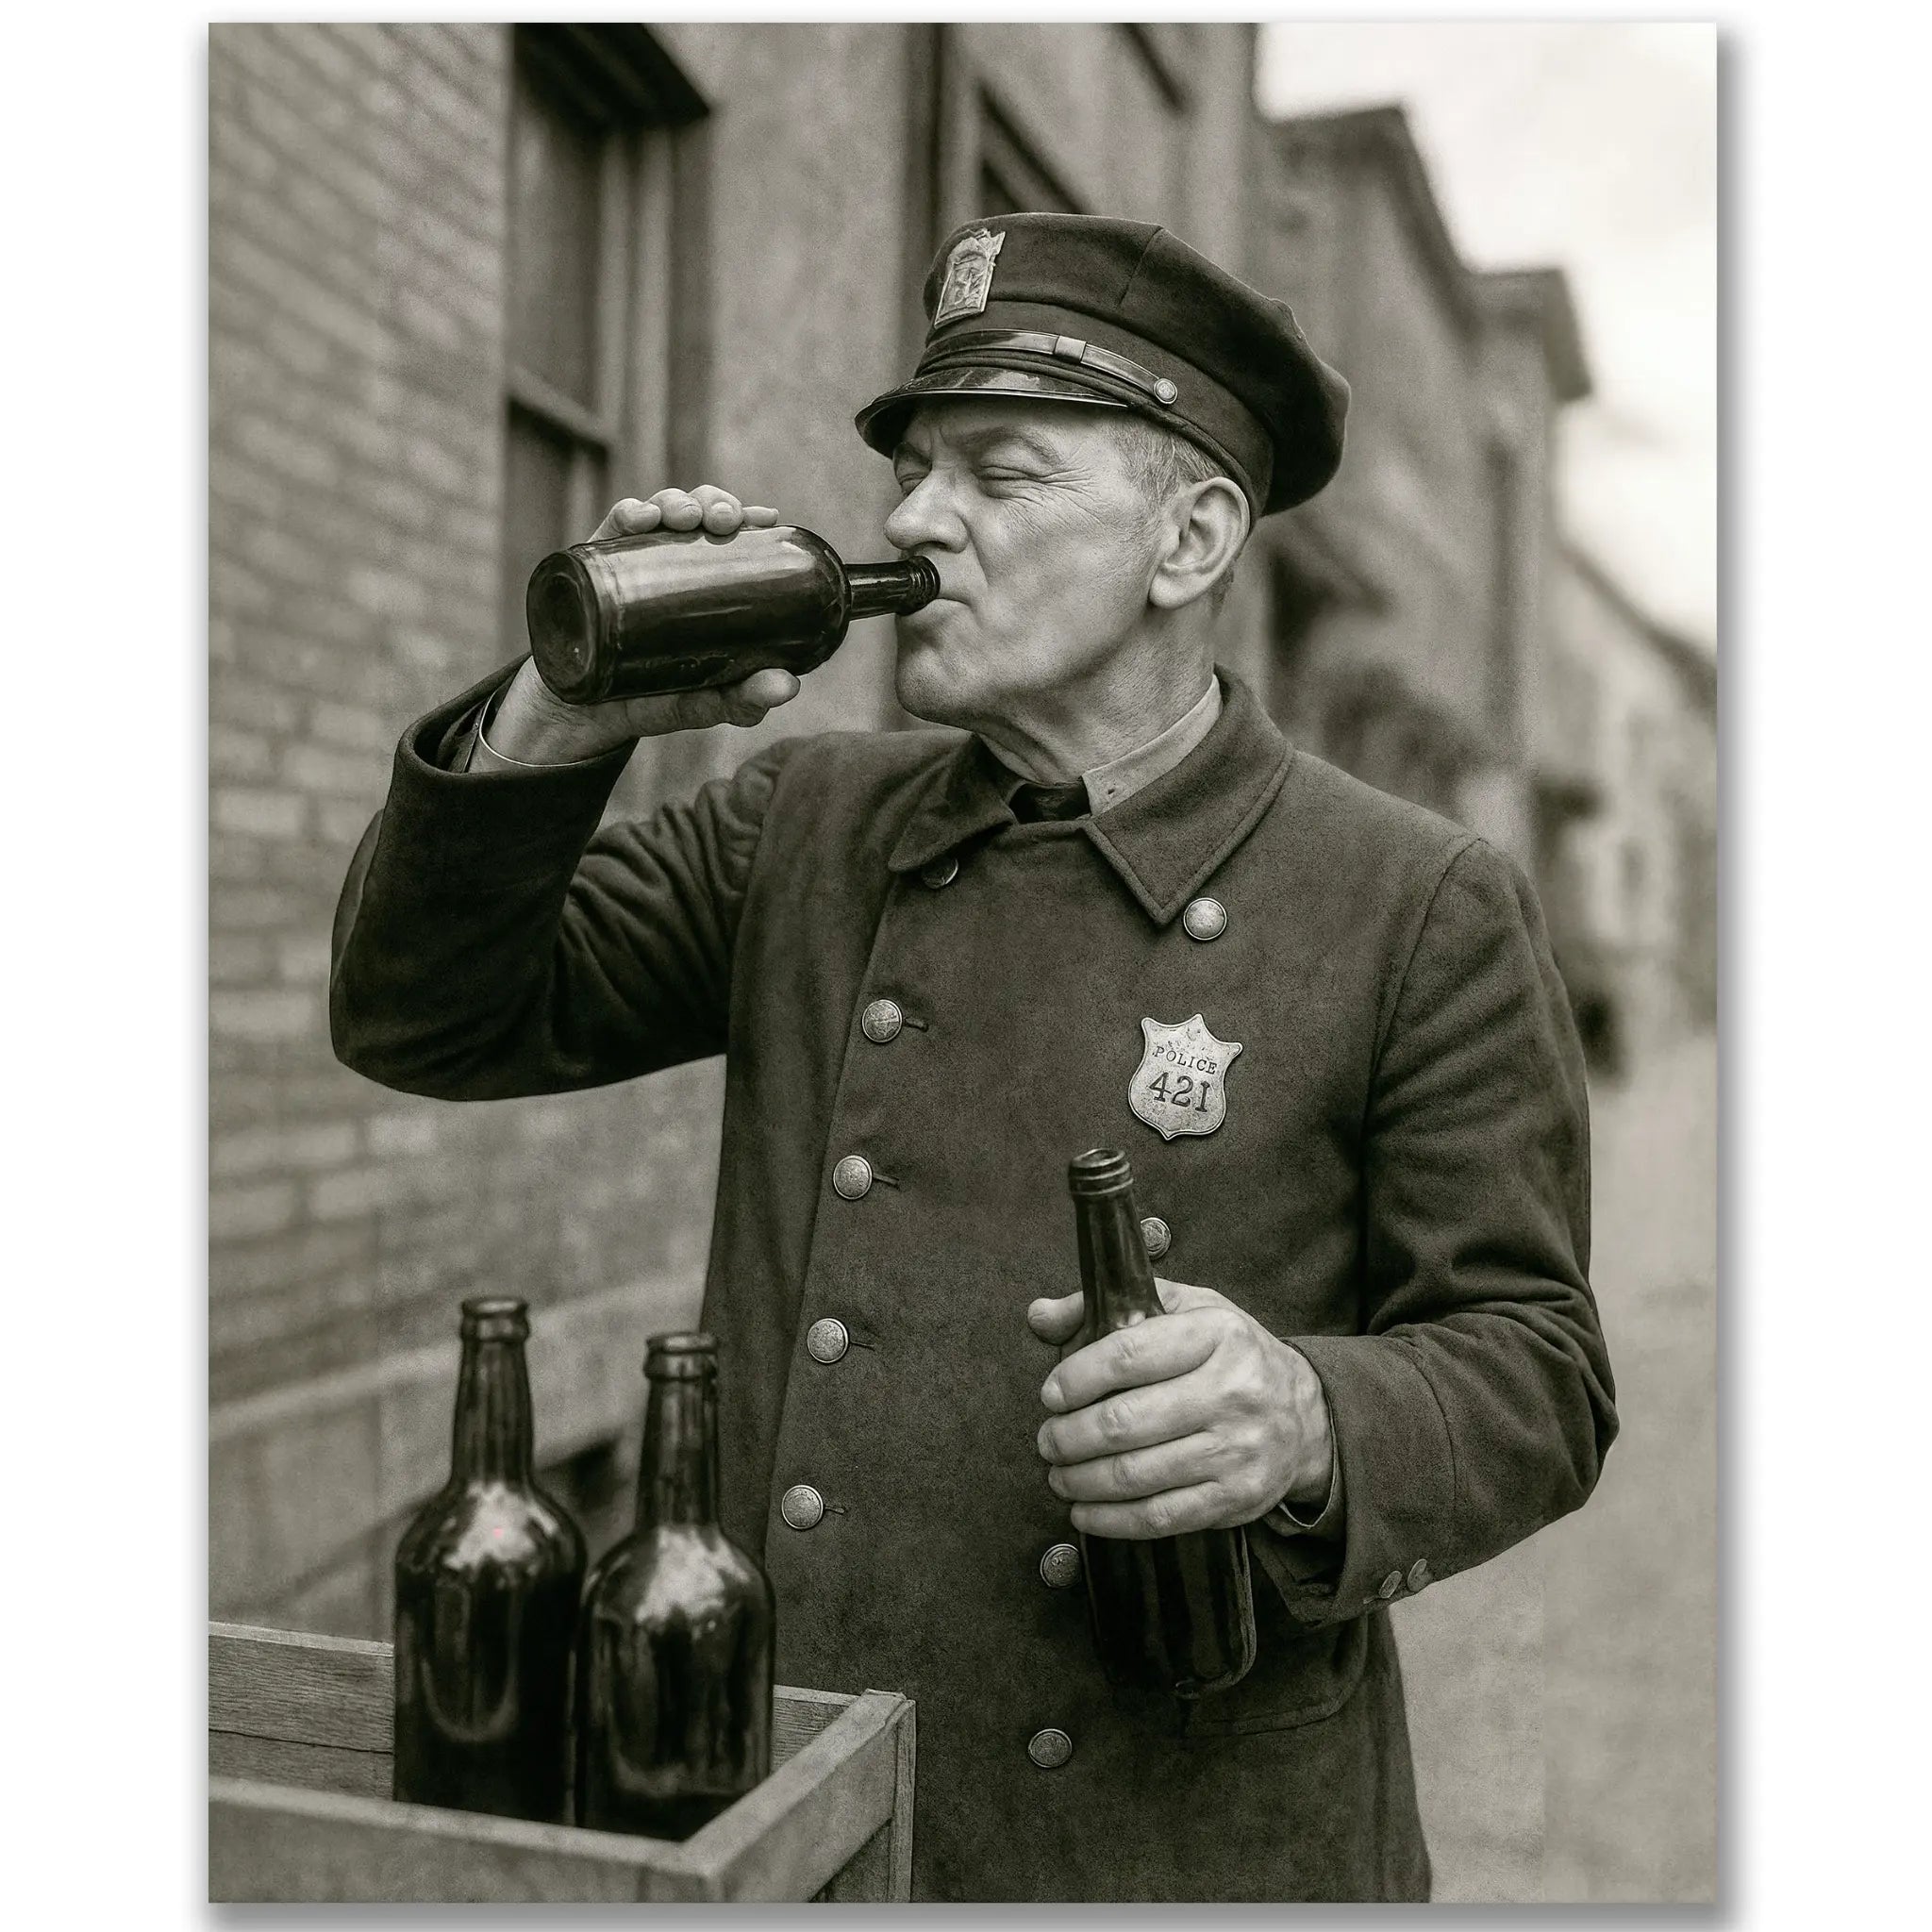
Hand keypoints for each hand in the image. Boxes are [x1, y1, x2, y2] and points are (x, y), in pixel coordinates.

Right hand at [488, 487, 800, 763]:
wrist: (583, 716)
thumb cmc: (652, 700)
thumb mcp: (704, 704)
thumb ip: (744, 699)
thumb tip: (789, 688)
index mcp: (703, 582)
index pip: (730, 537)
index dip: (747, 517)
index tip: (765, 516)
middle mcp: (670, 562)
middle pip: (699, 512)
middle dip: (715, 502)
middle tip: (724, 520)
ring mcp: (632, 559)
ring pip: (659, 510)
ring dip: (677, 502)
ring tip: (687, 518)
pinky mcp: (595, 564)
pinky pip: (612, 526)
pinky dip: (630, 513)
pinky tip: (641, 518)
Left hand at [1027, 1279, 1333, 1538]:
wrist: (1304, 1413)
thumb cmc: (1227, 1355)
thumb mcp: (1181, 1309)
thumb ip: (1106, 1307)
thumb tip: (1040, 1316)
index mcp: (1216, 1333)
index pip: (1128, 1354)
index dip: (1077, 1378)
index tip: (1051, 1394)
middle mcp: (1232, 1389)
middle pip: (1124, 1421)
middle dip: (1069, 1436)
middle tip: (1048, 1441)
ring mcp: (1237, 1448)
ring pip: (1136, 1474)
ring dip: (1081, 1480)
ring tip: (1058, 1474)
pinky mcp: (1238, 1498)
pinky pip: (1160, 1516)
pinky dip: (1111, 1519)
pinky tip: (1084, 1510)